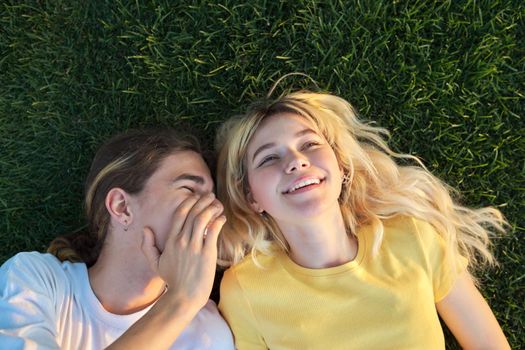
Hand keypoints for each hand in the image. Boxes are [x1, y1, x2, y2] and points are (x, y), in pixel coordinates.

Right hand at [141, 193, 225, 310]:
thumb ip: (148, 246)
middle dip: (202, 201)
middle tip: (210, 196)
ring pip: (203, 219)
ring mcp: (194, 247)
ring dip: (211, 208)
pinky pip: (213, 231)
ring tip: (217, 204)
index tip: (197, 197)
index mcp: (171, 241)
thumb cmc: (172, 281)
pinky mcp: (207, 253)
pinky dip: (218, 222)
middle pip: (193, 213)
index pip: (180, 214)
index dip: (189, 202)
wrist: (183, 297)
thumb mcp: (155, 263)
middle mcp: (182, 241)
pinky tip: (222, 219)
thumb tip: (145, 229)